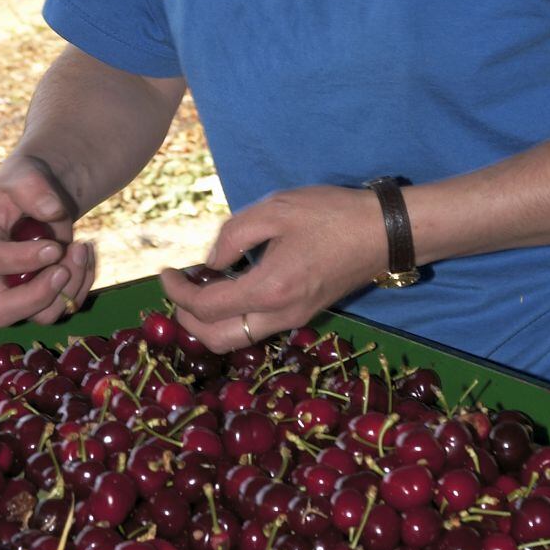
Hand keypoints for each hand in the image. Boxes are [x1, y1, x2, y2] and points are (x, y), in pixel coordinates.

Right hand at [0, 153, 95, 326]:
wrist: (44, 196)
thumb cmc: (25, 184)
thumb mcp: (24, 173)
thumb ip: (32, 187)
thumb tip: (53, 211)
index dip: (22, 259)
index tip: (55, 247)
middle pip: (1, 312)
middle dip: (38, 296)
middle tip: (63, 270)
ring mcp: (21, 290)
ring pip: (43, 315)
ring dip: (71, 286)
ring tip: (82, 248)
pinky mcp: (46, 295)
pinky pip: (66, 305)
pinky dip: (84, 281)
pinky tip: (87, 252)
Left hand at [161, 184, 387, 351]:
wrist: (383, 232)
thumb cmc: (331, 215)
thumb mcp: (276, 209)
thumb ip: (234, 235)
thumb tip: (211, 261)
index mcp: (270, 289)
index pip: (207, 307)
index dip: (177, 291)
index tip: (166, 271)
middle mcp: (280, 315)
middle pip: (217, 339)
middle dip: (187, 318)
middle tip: (178, 287)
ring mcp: (293, 319)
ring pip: (237, 339)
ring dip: (208, 322)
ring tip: (199, 287)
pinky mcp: (302, 314)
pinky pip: (256, 328)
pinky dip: (232, 316)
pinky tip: (229, 286)